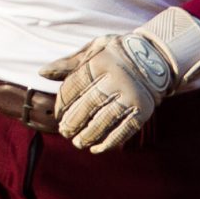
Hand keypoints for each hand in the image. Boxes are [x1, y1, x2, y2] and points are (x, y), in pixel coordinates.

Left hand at [41, 31, 176, 152]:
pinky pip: (123, 131)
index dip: (62, 104)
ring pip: (103, 121)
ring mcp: (131, 96)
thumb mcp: (95, 50)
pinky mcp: (143, 111)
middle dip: (72, 122)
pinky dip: (108, 142)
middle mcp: (117, 79)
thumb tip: (42, 73)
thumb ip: (69, 63)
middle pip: (87, 107)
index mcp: (101, 62)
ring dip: (87, 136)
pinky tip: (96, 148)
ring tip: (78, 142)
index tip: (59, 115)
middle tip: (65, 132)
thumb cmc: (118, 54)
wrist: (157, 58)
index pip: (74, 87)